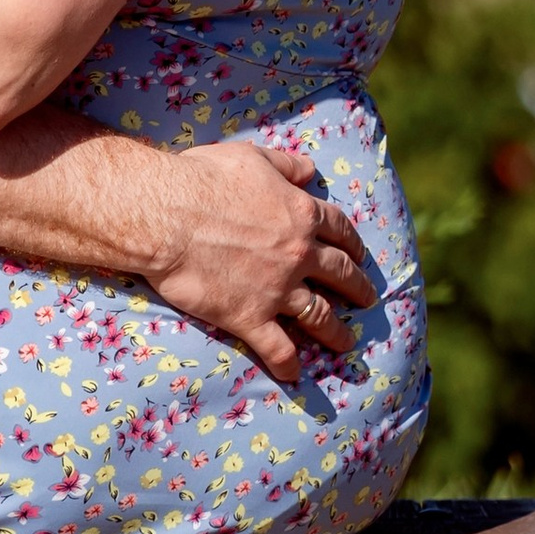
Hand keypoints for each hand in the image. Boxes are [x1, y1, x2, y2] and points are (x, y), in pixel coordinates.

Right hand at [146, 133, 375, 381]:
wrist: (167, 217)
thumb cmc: (204, 179)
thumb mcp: (251, 158)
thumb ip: (285, 165)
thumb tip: (310, 169)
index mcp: (301, 215)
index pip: (339, 230)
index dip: (352, 243)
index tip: (358, 254)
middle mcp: (298, 255)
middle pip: (339, 274)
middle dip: (357, 287)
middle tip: (368, 299)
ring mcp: (278, 290)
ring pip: (319, 316)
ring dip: (336, 332)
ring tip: (347, 342)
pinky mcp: (250, 318)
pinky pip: (277, 348)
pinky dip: (288, 364)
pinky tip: (295, 375)